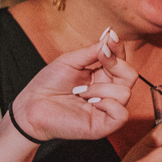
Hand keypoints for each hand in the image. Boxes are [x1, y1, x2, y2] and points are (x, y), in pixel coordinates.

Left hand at [12, 40, 134, 142]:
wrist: (31, 106)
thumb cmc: (48, 85)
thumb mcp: (70, 61)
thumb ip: (93, 50)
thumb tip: (110, 35)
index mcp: (101, 76)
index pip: (122, 61)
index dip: (118, 49)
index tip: (110, 38)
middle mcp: (108, 92)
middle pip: (131, 75)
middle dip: (116, 64)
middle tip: (99, 60)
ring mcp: (107, 109)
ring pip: (125, 93)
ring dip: (101, 89)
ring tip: (80, 92)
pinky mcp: (104, 125)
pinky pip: (121, 114)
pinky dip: (108, 105)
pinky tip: (90, 103)